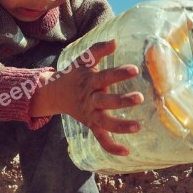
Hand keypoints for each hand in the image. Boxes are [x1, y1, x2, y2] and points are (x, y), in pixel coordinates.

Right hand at [31, 39, 142, 155]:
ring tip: (138, 127)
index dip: (118, 73)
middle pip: (105, 102)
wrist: (54, 93)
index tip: (134, 69)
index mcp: (89, 82)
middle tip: (139, 97)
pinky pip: (101, 138)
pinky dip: (111, 147)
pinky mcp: (91, 125)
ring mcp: (90, 114)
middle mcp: (90, 100)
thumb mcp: (82, 60)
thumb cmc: (74, 74)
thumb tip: (115, 41)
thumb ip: (98, 50)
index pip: (105, 76)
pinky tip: (127, 152)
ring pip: (104, 123)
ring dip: (120, 126)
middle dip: (121, 100)